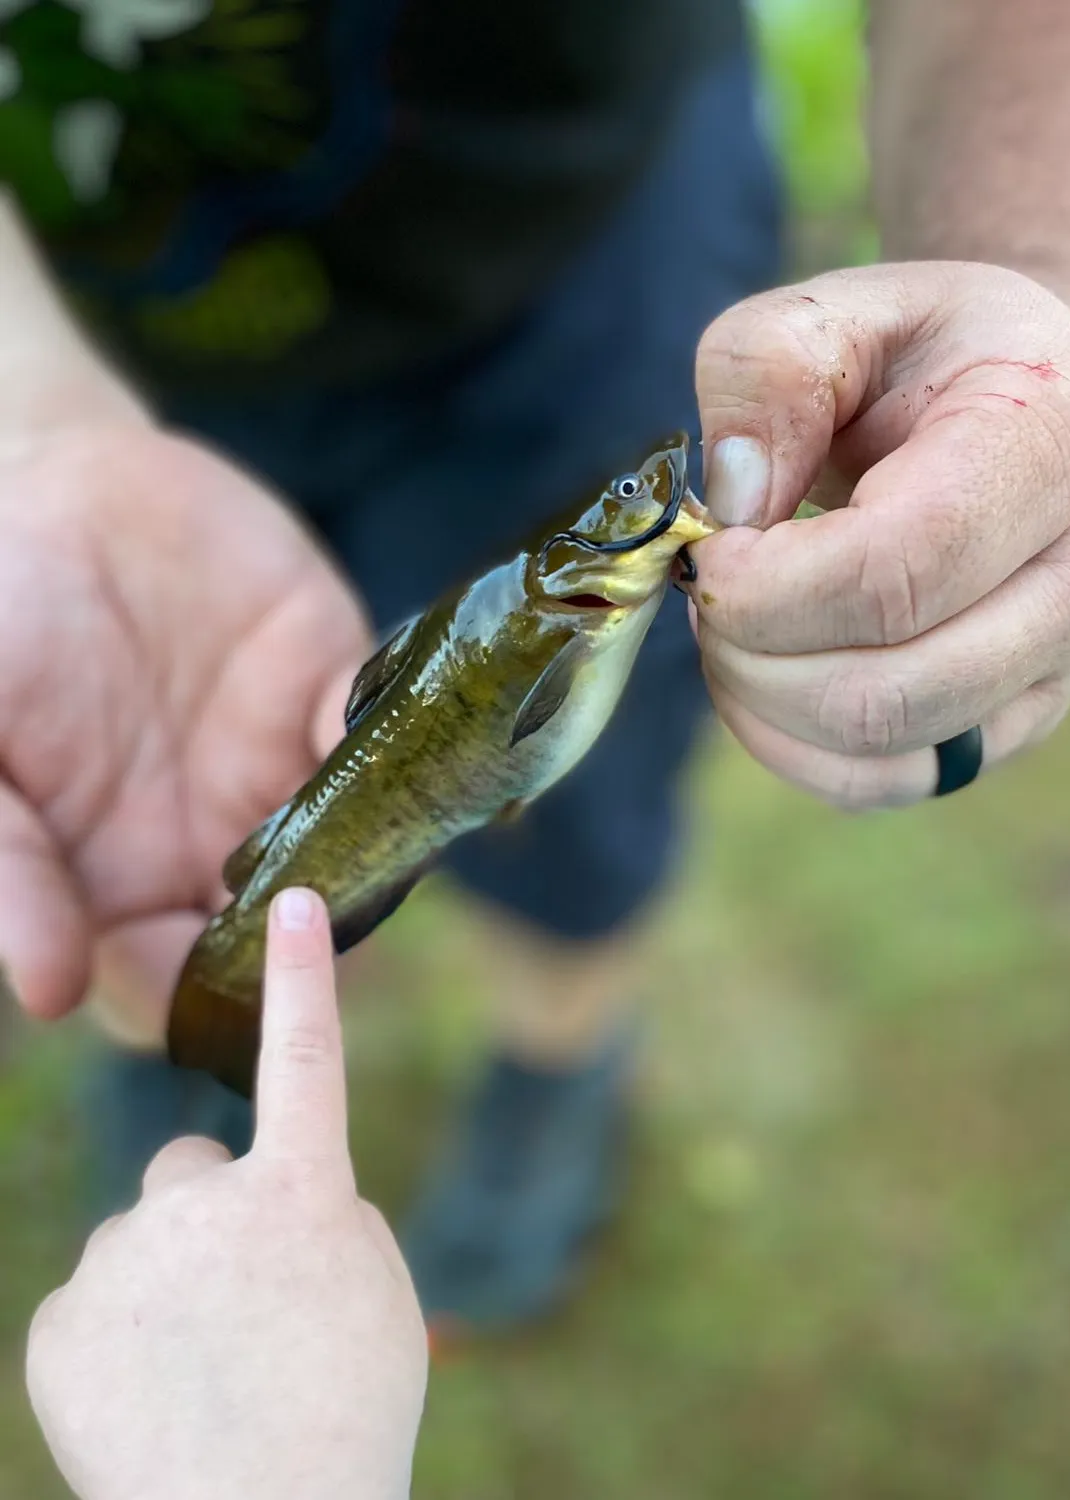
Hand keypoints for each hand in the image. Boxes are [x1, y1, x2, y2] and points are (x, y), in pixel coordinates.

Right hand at [0, 407, 368, 1030]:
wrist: (60, 487)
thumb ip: (5, 863)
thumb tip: (52, 989)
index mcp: (113, 882)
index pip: (172, 988)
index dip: (200, 1006)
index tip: (226, 988)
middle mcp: (211, 844)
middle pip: (286, 943)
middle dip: (313, 947)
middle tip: (314, 916)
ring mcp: (283, 770)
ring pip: (359, 852)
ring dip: (376, 855)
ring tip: (367, 837)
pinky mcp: (335, 691)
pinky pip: (390, 739)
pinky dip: (408, 747)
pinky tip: (391, 735)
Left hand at [27, 888, 427, 1499]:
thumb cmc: (345, 1409)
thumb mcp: (370, 1288)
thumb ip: (320, 1213)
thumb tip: (267, 1194)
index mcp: (304, 1192)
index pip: (305, 1056)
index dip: (302, 975)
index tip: (293, 902)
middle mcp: (203, 1205)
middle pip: (192, 1168)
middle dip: (211, 1214)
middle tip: (244, 1305)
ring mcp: (122, 1262)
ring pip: (144, 1240)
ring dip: (168, 1283)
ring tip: (203, 1371)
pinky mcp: (61, 1324)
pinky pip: (95, 1302)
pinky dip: (119, 1337)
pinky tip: (154, 1395)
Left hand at [690, 261, 1069, 808]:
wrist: (1030, 404)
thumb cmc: (925, 355)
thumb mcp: (842, 307)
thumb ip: (769, 373)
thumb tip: (733, 506)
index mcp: (1051, 453)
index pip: (898, 573)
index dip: (771, 585)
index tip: (712, 549)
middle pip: (884, 689)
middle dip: (753, 651)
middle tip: (711, 585)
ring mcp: (1056, 668)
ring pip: (878, 748)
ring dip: (763, 701)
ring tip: (737, 622)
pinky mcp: (1012, 725)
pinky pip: (882, 783)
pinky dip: (791, 748)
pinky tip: (763, 678)